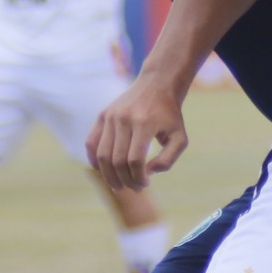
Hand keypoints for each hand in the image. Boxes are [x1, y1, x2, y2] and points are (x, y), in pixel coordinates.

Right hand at [88, 71, 188, 192]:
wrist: (157, 84)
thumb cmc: (170, 115)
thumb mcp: (179, 138)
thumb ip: (167, 160)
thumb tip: (147, 173)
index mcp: (144, 123)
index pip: (135, 160)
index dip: (139, 178)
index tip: (145, 184)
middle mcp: (124, 119)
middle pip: (117, 160)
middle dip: (125, 180)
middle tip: (133, 188)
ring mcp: (111, 116)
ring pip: (102, 155)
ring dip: (109, 175)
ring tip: (118, 185)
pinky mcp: (103, 115)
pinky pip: (91, 142)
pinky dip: (94, 160)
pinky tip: (103, 171)